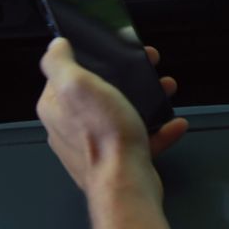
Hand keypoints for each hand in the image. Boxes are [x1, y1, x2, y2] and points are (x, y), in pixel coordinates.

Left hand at [36, 38, 188, 204]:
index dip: (91, 59)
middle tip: (146, 69)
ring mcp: (95, 147)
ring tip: (164, 90)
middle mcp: (70, 129)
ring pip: (121, 115)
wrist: (126, 182)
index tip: (113, 52)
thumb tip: (55, 46)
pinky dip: (158, 130)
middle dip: (126, 79)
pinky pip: (140, 139)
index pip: (65, 75)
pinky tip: (173, 123)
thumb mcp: (77, 85)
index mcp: (56, 107)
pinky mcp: (118, 161)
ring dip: (146, 101)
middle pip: (98, 94)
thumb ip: (59, 62)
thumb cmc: (104, 136)